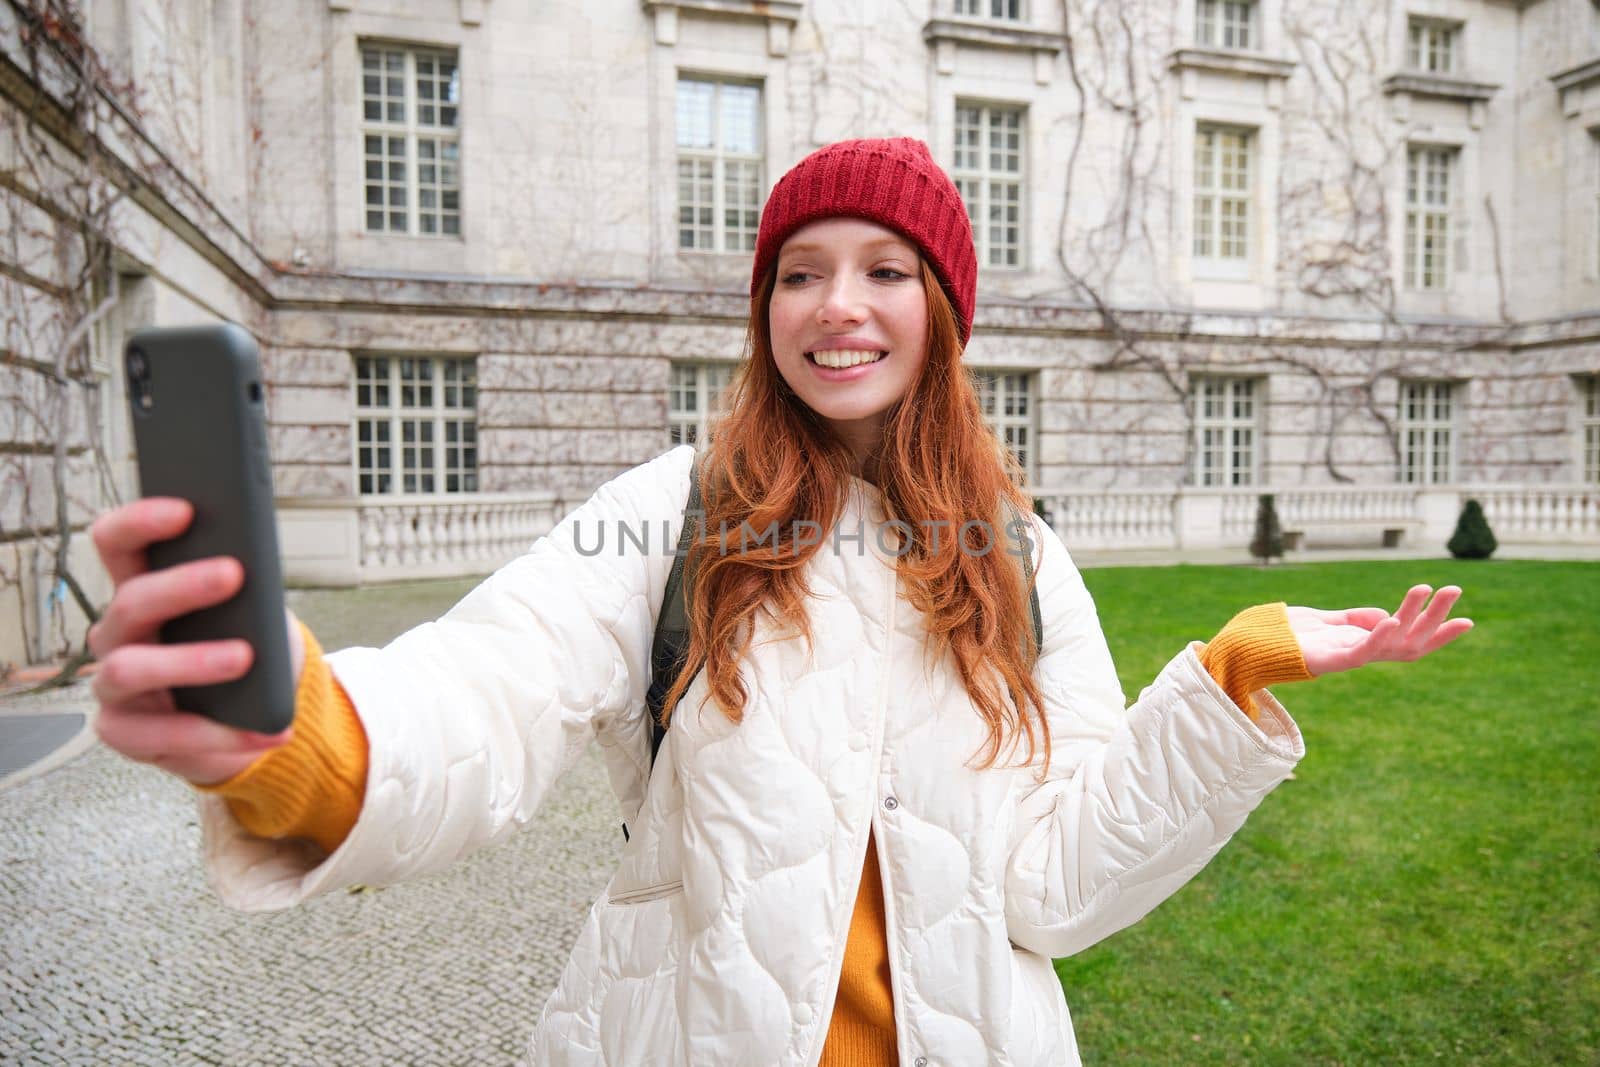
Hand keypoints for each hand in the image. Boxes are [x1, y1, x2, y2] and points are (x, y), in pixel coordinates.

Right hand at [87, 498, 300, 784]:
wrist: (246, 712)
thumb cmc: (242, 642)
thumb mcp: (249, 611)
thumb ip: (242, 589)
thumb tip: (255, 567)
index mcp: (140, 587)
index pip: (117, 543)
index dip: (140, 522)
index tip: (185, 509)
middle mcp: (116, 633)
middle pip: (130, 601)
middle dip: (181, 586)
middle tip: (234, 573)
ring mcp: (114, 684)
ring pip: (130, 668)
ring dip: (192, 661)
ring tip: (245, 657)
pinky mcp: (125, 733)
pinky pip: (164, 735)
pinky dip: (221, 733)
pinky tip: (268, 729)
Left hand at [1288, 585, 1472, 676]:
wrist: (1254, 645)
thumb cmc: (1289, 635)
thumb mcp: (1329, 620)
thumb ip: (1357, 619)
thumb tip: (1388, 617)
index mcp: (1366, 644)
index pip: (1411, 639)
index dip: (1437, 631)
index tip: (1466, 619)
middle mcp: (1363, 654)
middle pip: (1411, 640)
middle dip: (1435, 617)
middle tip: (1455, 590)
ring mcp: (1349, 658)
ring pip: (1394, 643)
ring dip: (1414, 617)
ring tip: (1430, 590)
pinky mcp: (1331, 660)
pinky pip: (1361, 651)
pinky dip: (1378, 636)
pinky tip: (1392, 619)